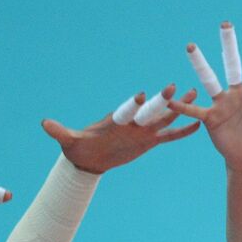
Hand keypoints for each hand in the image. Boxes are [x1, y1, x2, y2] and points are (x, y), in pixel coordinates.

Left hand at [43, 84, 201, 173]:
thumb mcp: (69, 140)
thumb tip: (44, 124)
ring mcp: (143, 131)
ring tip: (194, 93)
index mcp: (115, 119)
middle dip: (160, 99)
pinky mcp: (149, 141)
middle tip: (172, 85)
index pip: (125, 110)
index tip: (142, 95)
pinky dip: (182, 131)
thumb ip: (60, 131)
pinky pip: (169, 136)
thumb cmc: (78, 147)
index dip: (133, 103)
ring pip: (163, 117)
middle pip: (148, 110)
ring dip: (178, 107)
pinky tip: (197, 125)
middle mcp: (132, 122)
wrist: (89, 157)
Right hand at [168, 24, 241, 168]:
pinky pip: (195, 111)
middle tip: (226, 23)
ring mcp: (222, 104)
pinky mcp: (211, 118)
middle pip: (233, 64)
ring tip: (191, 46)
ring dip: (200, 64)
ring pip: (210, 79)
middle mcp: (237, 94)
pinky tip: (171, 99)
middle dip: (230, 45)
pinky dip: (184, 106)